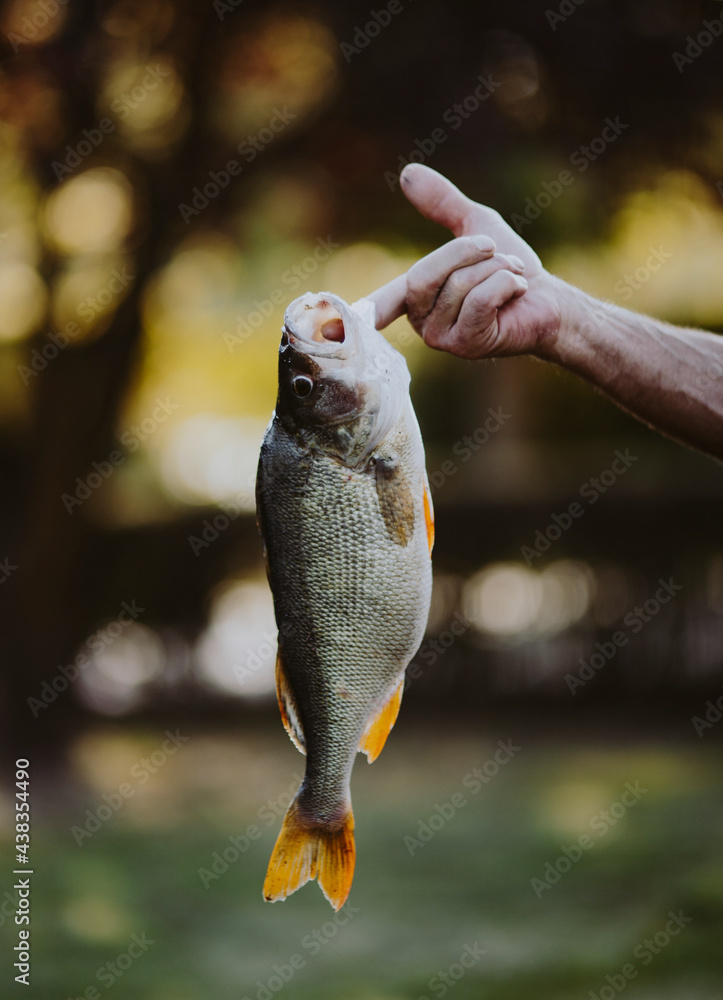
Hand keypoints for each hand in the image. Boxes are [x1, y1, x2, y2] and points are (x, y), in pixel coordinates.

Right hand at [368, 163, 564, 358]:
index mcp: (414, 297)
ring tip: (511, 278)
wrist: (547, 298)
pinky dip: (505, 285)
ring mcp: (440, 338)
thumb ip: (442, 203)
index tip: (330, 328)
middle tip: (496, 252)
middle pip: (422, 276)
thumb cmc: (509, 268)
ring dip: (495, 270)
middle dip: (466, 253)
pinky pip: (478, 302)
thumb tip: (408, 173)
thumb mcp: (475, 226)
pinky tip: (517, 292)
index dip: (357, 312)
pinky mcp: (466, 345)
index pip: (382, 298)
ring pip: (457, 286)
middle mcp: (420, 321)